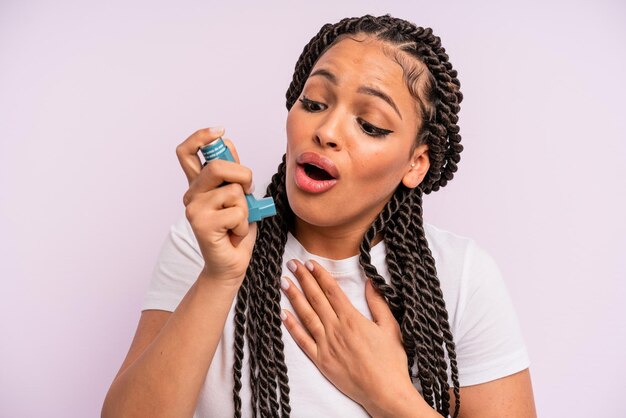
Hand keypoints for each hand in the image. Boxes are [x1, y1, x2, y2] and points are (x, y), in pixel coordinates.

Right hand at [176, 127, 256, 284]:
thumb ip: (231, 173)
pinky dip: (244, 224)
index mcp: (199, 185)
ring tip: (237, 222)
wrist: (231, 264)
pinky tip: (234, 234)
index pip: (186, 152)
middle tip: (248, 190)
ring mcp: (194, 209)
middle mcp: (192, 194)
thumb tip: (226, 142)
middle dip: (243, 175)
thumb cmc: (235, 231)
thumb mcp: (239, 196)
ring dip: (245, 208)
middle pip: (216, 166)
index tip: (219, 132)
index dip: (200, 137)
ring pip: (233, 191)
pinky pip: (236, 212)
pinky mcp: (201, 224)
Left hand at [280, 259, 427, 416]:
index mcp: (352, 319)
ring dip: (294, 297)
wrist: (385, 392)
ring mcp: (327, 345)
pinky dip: (292, 327)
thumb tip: (370, 282)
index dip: (320, 275)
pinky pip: (303, 341)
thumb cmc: (391, 361)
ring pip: (306, 316)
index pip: (332, 291)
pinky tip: (284, 314)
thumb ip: (379, 303)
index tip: (310, 262)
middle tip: (292, 263)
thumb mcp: (390, 328)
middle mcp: (336, 329)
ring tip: (284, 282)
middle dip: (303, 279)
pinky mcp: (321, 361)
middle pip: (316, 298)